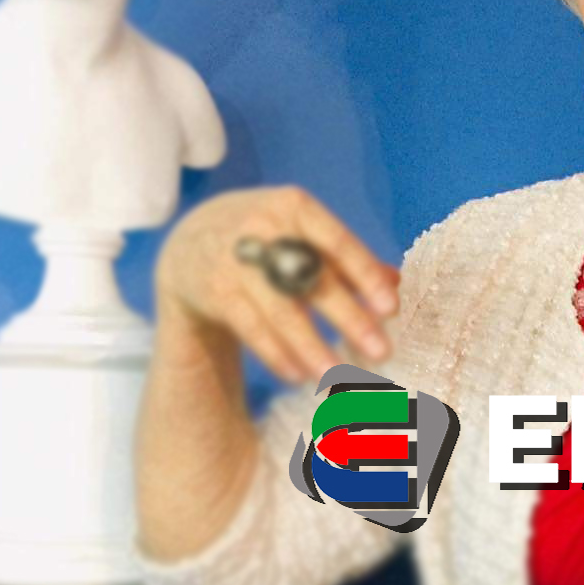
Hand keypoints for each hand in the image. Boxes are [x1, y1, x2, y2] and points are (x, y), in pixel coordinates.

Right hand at [154, 186, 400, 383]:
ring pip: (280, 309)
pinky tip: (299, 375)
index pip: (338, 242)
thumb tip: (395, 283)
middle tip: (382, 352)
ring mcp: (234, 259)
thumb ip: (345, 258)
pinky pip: (249, 326)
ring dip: (312, 346)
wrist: (187, 243)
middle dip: (350, 317)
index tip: (391, 309)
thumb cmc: (264, 238)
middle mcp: (263, 227)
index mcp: (294, 207)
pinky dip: (276, 353)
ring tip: (339, 377)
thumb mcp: (300, 232)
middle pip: (312, 279)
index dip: (366, 275)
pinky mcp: (211, 289)